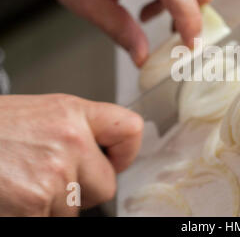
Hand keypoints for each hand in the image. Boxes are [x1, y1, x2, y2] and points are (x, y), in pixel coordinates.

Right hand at [0, 94, 142, 215]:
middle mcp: (70, 142)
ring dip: (53, 205)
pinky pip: (50, 220)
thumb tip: (102, 153)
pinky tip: (14, 196)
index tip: (115, 159)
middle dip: (83, 189)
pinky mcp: (34, 206)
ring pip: (75, 209)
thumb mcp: (39, 114)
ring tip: (21, 182)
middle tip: (49, 177)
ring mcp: (53, 177)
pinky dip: (35, 214)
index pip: (130, 129)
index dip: (125, 151)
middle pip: (106, 185)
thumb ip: (75, 130)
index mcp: (72, 113)